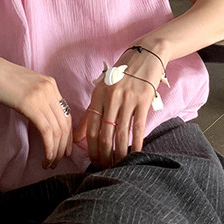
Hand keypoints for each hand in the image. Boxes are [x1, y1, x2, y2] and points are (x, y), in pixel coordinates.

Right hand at [0, 51, 72, 168]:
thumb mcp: (23, 86)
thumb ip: (35, 98)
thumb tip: (40, 116)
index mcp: (50, 83)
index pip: (66, 113)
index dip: (68, 135)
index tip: (64, 149)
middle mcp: (50, 88)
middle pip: (65, 123)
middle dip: (64, 146)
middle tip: (57, 161)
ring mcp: (41, 95)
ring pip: (57, 130)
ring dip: (56, 151)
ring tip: (49, 163)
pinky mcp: (29, 104)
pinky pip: (46, 131)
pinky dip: (49, 148)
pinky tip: (45, 158)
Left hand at [74, 52, 162, 167]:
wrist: (146, 54)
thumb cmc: (123, 74)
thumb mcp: (103, 89)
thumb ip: (92, 113)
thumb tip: (78, 137)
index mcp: (98, 96)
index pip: (92, 129)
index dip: (92, 149)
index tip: (93, 162)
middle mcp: (111, 98)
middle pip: (105, 134)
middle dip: (104, 155)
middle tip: (106, 169)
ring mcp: (127, 99)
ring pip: (121, 133)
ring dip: (119, 153)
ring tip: (119, 166)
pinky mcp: (143, 100)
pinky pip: (138, 127)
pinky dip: (137, 143)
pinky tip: (136, 154)